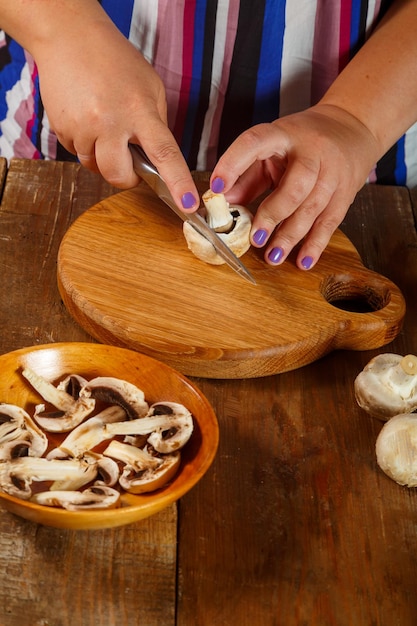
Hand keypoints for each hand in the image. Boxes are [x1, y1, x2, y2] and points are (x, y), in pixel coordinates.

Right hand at [35, 17, 198, 209]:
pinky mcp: (62, 130)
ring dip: (103, 157)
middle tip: (129, 162)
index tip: (188, 205)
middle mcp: (110, 122)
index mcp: (140, 110)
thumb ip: (156, 124)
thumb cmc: (114, 61)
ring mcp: (83, 127)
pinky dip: (85, 144)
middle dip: (127, 178)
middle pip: (119, 175)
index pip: (165, 153)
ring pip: (95, 167)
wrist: (68, 39)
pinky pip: (78, 154)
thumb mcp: (150, 87)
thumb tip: (160, 158)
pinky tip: (86, 119)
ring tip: (103, 125)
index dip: (178, 182)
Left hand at [210, 104, 378, 268]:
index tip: (216, 188)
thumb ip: (246, 175)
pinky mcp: (345, 192)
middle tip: (254, 239)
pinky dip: (316, 244)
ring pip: (313, 208)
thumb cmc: (302, 142)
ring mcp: (332, 172)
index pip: (255, 142)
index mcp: (283, 134)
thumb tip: (223, 203)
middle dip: (273, 214)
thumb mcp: (271, 148)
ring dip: (291, 236)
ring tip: (273, 256)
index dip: (233, 164)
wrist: (351, 130)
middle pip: (295, 186)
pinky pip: (330, 222)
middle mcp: (312, 151)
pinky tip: (303, 261)